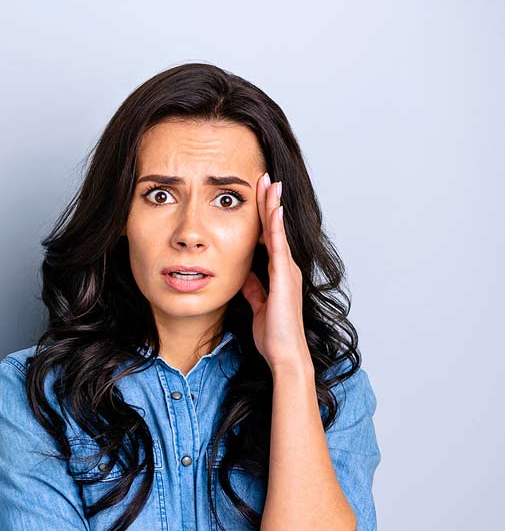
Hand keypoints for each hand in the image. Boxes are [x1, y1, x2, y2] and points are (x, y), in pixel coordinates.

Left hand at [240, 173, 311, 373]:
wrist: (284, 353)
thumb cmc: (272, 333)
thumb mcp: (257, 304)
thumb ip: (253, 288)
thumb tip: (243, 275)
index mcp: (278, 273)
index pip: (269, 236)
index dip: (263, 215)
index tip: (257, 195)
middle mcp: (286, 268)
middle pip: (275, 227)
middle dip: (269, 202)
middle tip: (264, 178)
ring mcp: (287, 271)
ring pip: (278, 231)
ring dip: (273, 207)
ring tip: (269, 183)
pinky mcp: (284, 278)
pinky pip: (278, 247)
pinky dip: (275, 227)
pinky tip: (272, 210)